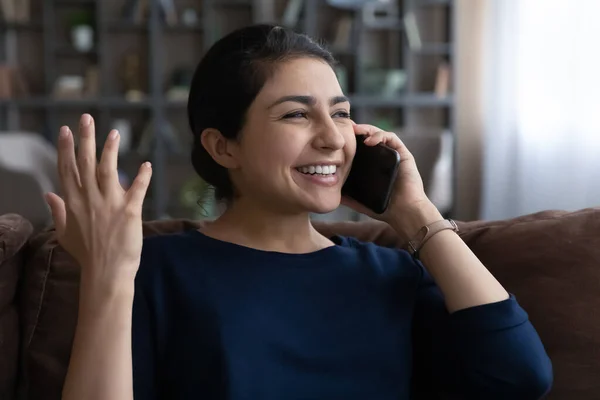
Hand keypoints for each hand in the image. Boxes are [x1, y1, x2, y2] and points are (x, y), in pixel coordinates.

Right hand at [45, 114, 151, 288]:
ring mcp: (109, 204)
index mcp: (72, 202)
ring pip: (109, 170)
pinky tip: (146, 164)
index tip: (64, 130)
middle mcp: (89, 199)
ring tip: (113, 132)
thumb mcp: (64, 232)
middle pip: (85, 163)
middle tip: (86, 118)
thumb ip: (57, 211)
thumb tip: (47, 193)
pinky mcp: (129, 212)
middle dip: (85, 139)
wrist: (105, 273)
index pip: (67, 169)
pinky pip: (137, 189)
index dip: (65, 148)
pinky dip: (142, 177)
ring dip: (111, 150)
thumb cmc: (86, 254)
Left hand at [342, 122, 442, 238]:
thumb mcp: (360, 201)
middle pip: (369, 138)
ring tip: (355, 130)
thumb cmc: (384, 208)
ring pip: (380, 134)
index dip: (350, 141)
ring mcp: (394, 155)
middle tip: (344, 129)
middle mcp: (383, 158)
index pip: (361, 148)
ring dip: (367, 129)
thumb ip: (348, 197)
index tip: (338, 139)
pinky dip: (380, 135)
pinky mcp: (403, 154)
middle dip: (357, 131)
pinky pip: (392, 138)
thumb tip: (332, 195)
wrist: (404, 212)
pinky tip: (368, 141)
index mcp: (373, 166)